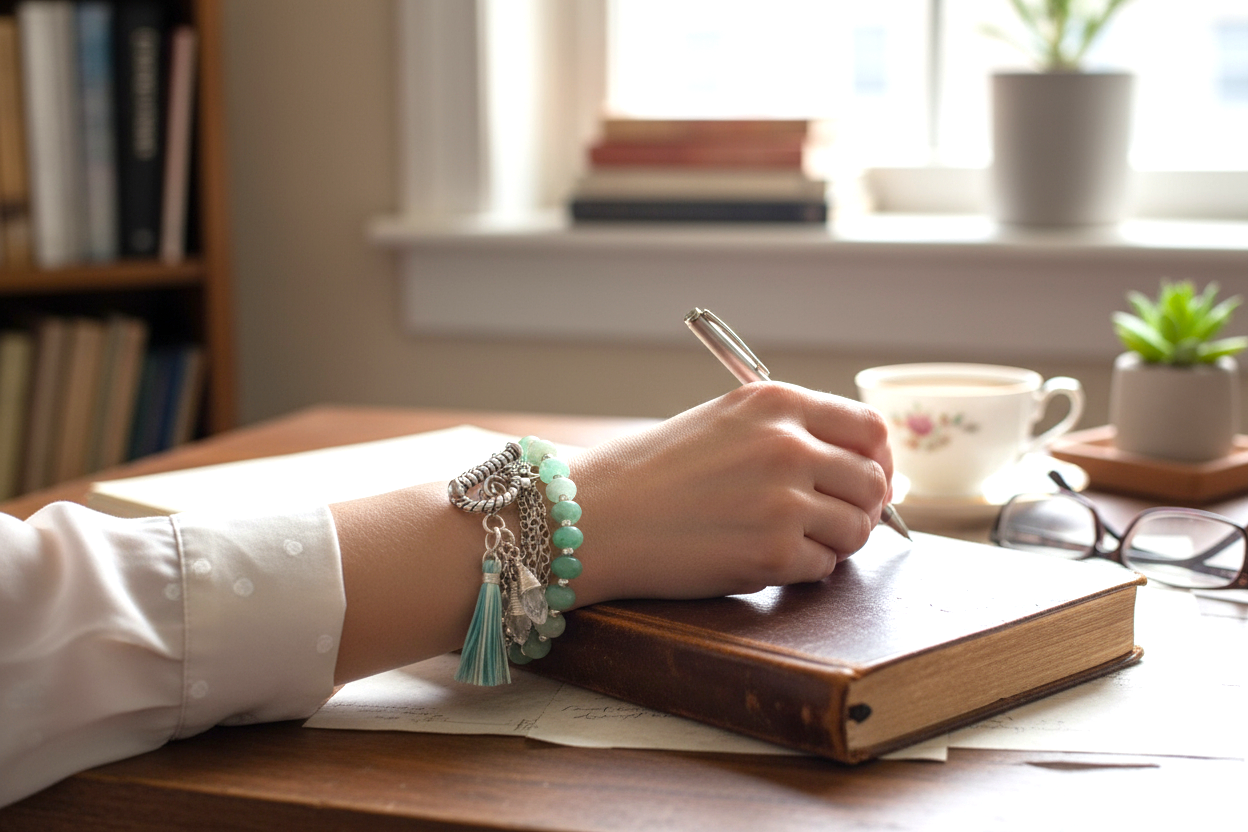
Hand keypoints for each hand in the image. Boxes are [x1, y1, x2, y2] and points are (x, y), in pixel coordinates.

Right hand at [572, 381, 891, 604]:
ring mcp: (783, 501)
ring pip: (856, 529)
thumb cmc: (653, 471)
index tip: (868, 478)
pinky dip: (803, 569)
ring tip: (795, 540)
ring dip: (835, 541)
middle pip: (873, 481)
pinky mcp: (772, 553)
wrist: (599, 515)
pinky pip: (823, 567)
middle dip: (862, 507)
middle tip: (834, 520)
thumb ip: (789, 433)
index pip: (869, 428)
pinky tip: (765, 557)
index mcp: (777, 403)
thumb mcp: (725, 422)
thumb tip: (858, 467)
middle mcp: (787, 445)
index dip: (877, 459)